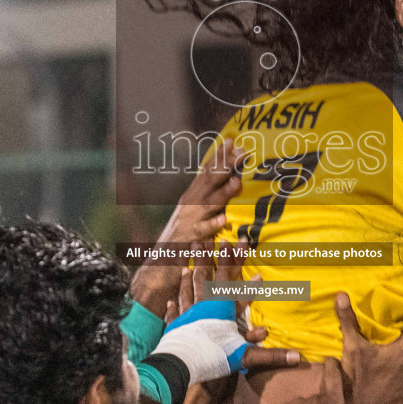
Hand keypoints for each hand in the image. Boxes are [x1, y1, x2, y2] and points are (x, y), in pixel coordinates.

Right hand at [130, 142, 246, 316]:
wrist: (160, 262)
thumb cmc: (183, 237)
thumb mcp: (195, 212)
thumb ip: (210, 198)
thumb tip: (232, 181)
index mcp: (192, 196)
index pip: (207, 171)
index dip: (219, 155)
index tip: (233, 141)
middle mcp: (189, 204)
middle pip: (209, 181)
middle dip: (226, 166)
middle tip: (242, 152)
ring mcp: (188, 220)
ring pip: (208, 203)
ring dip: (222, 192)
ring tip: (237, 182)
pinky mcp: (189, 238)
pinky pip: (202, 231)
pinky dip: (212, 225)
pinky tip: (223, 220)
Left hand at [163, 242, 298, 372]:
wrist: (183, 365)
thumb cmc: (216, 355)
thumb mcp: (247, 355)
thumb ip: (271, 355)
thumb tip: (297, 357)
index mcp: (222, 306)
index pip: (231, 277)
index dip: (236, 258)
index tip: (239, 240)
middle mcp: (203, 305)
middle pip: (206, 276)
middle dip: (208, 258)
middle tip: (206, 240)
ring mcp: (186, 314)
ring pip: (187, 289)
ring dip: (188, 276)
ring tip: (187, 265)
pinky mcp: (175, 327)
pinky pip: (173, 312)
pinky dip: (172, 306)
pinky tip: (169, 301)